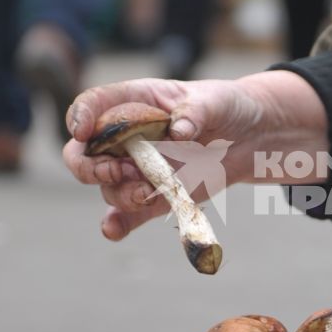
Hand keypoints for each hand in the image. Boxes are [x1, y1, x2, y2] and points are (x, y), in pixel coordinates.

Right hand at [63, 71, 328, 241]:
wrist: (250, 138)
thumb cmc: (226, 107)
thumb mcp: (216, 100)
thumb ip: (196, 111)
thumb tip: (180, 131)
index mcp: (134, 102)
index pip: (94, 104)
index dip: (81, 116)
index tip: (82, 131)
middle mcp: (126, 137)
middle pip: (85, 154)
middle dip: (92, 167)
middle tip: (118, 171)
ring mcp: (137, 169)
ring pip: (108, 187)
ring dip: (121, 194)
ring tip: (151, 191)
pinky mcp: (153, 196)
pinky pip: (127, 215)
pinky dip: (118, 224)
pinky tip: (114, 231)